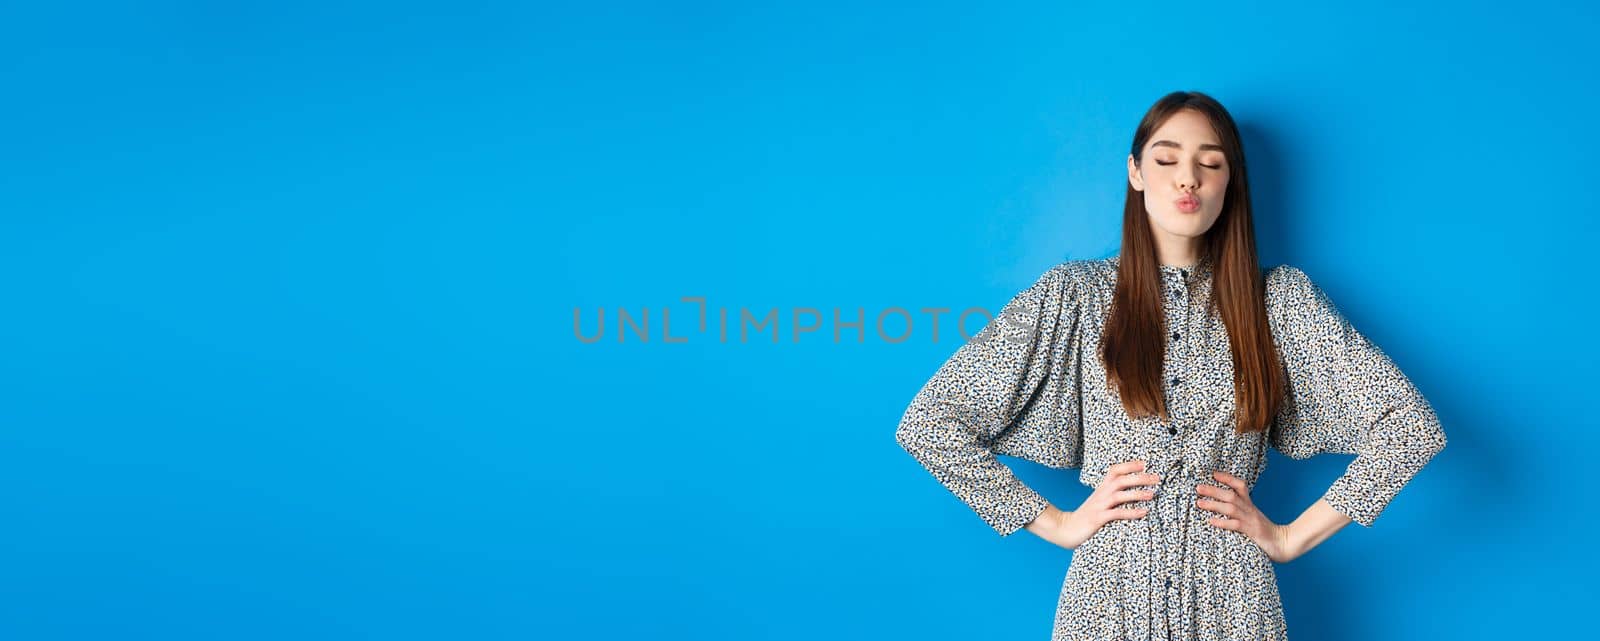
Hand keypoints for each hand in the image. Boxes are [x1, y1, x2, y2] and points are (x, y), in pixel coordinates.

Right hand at [1029, 459, 1158, 549]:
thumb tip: (1131, 492)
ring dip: (1137, 493)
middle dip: (1139, 477)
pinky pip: (1116, 514)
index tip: (1144, 463)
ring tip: (1152, 494)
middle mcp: (1100, 494)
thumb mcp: (1098, 502)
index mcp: (1100, 489)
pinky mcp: (1097, 519)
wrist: (1064, 528)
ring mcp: (1098, 506)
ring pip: (1119, 495)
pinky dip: (1130, 512)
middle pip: (1120, 480)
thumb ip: (1111, 495)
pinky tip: (1143, 512)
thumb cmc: (1085, 516)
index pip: (1114, 470)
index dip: (1129, 465)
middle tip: (1156, 478)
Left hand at [1196, 470, 1298, 562]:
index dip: (1227, 478)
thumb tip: (1220, 508)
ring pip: (1231, 508)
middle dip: (1213, 490)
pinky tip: (1212, 521)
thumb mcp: (1252, 518)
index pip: (1240, 486)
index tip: (1213, 474)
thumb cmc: (1265, 532)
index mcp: (1250, 505)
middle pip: (1231, 495)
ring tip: (1199, 503)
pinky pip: (1236, 525)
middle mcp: (1250, 510)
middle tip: (1198, 488)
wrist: (1285, 544)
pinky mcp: (1252, 532)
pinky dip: (1223, 522)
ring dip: (1214, 504)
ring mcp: (1251, 520)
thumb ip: (1240, 512)